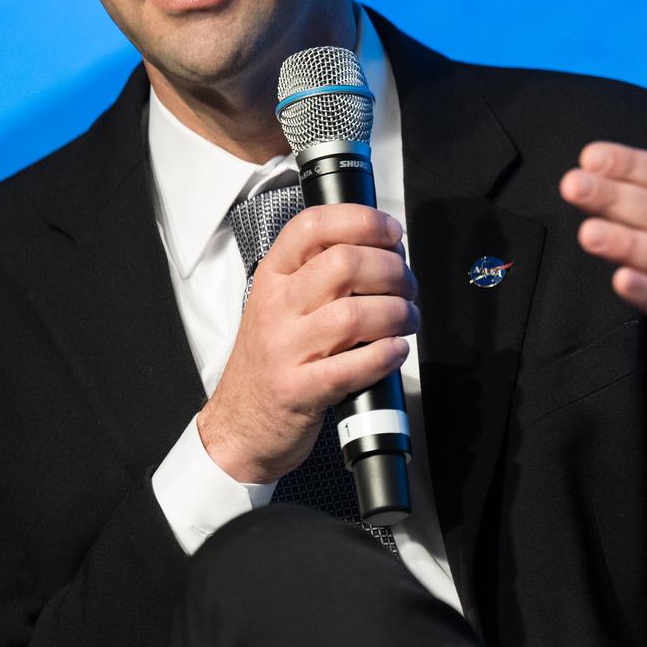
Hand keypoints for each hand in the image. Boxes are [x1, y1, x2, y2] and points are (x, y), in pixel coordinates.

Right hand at [198, 204, 417, 483]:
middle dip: (393, 271)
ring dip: (397, 314)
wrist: (239, 426)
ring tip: (406, 321)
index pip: (312, 225)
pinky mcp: (299, 390)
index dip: (362, 220)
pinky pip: (354, 365)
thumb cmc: (270, 363)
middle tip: (407, 287)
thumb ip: (318, 276)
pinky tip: (395, 352)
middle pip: (344, 264)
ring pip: (354, 314)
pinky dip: (387, 355)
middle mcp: (276, 307)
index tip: (391, 234)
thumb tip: (383, 253)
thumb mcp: (279, 306)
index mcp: (272, 277)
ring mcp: (285, 349)